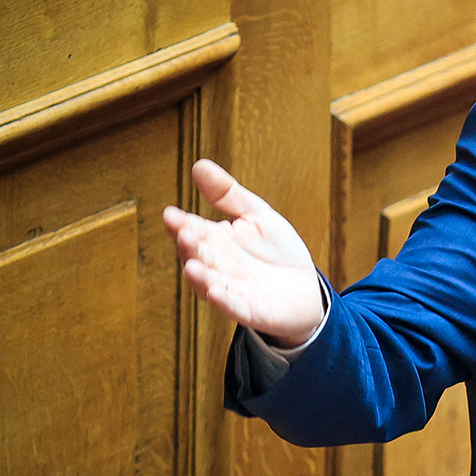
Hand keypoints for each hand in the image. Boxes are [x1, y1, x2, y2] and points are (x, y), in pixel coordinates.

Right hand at [162, 159, 324, 346]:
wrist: (305, 288)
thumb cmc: (278, 252)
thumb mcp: (257, 216)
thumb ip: (228, 194)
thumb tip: (199, 165)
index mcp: (215, 240)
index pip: (192, 229)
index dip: (180, 224)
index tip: (170, 214)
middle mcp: (217, 265)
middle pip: (196, 255)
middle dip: (188, 246)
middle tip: (183, 233)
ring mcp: (231, 289)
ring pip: (207, 284)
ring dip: (198, 276)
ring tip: (193, 266)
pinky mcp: (249, 310)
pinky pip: (233, 307)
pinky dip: (223, 301)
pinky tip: (215, 292)